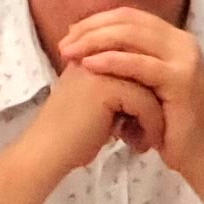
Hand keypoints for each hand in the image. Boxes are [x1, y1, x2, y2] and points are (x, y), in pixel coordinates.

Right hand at [21, 60, 169, 173]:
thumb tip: (153, 90)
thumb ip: (118, 89)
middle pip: (145, 70)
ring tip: (150, 141)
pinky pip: (146, 103)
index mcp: (89, 52)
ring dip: (156, 118)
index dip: (145, 90)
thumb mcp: (97, 103)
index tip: (144, 122)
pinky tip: (140, 145)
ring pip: (151, 87)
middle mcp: (93, 53)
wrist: (47, 150)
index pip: (134, 60)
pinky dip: (151, 127)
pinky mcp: (106, 87)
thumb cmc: (71, 134)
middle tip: (154, 132)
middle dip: (155, 103)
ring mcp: (99, 67)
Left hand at [61, 6, 203, 173]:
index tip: (69, 34)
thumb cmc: (166, 122)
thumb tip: (82, 36)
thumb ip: (124, 57)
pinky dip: (111, 61)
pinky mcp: (182, 80)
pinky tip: (89, 65)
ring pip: (132, 37)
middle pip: (128, 22)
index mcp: (174, 39)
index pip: (128, 16)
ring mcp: (186, 60)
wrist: (200, 156)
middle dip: (90, 30)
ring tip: (69, 52)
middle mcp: (183, 43)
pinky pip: (140, 64)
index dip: (96, 21)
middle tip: (64, 44)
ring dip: (95, 41)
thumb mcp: (142, 82)